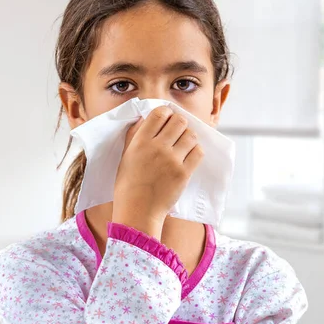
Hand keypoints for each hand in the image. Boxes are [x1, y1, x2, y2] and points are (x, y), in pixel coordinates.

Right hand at [113, 106, 203, 237]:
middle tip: (177, 133)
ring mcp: (172, 160)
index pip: (159, 113)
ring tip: (183, 145)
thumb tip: (146, 118)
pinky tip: (188, 156)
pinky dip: (195, 151)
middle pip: (179, 121)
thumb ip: (134, 135)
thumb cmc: (128, 185)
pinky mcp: (184, 173)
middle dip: (180, 124)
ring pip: (191, 135)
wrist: (138, 210)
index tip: (167, 119)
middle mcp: (157, 148)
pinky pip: (198, 152)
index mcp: (140, 141)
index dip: (166, 113)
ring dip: (189, 137)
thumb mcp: (125, 156)